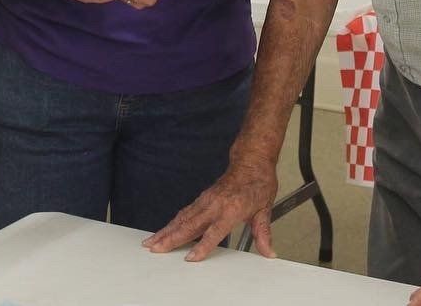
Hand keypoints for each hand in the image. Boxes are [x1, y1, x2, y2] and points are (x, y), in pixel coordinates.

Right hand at [143, 159, 278, 260]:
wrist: (251, 162)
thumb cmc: (258, 183)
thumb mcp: (265, 210)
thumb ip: (263, 234)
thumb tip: (269, 253)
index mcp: (231, 209)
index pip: (214, 232)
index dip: (202, 246)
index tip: (190, 258)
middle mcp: (215, 205)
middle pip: (189, 225)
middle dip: (171, 238)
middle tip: (156, 249)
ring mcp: (206, 201)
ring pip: (182, 218)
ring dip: (165, 231)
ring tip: (151, 242)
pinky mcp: (202, 199)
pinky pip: (184, 212)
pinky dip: (172, 223)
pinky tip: (164, 230)